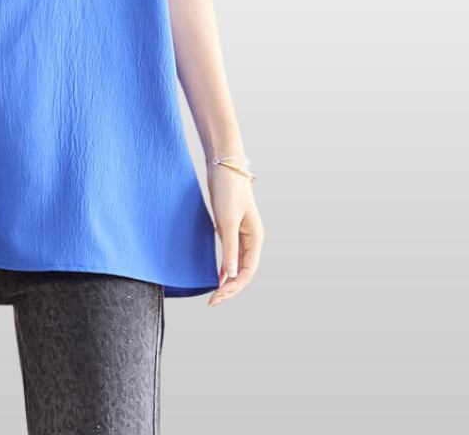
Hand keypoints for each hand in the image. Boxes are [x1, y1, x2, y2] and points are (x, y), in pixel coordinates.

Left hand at [205, 164, 263, 306]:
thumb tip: (229, 276)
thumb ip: (229, 248)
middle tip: (212, 301)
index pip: (247, 272)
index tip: (217, 296)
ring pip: (236, 265)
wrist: (224, 166)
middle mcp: (251, 239)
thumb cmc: (229, 190)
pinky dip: (224, 267)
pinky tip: (217, 277)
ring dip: (227, 281)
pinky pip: (230, 254)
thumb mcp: (227, 220)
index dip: (234, 287)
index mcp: (256, 238)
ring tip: (214, 295)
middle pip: (243, 272)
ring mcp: (241, 235)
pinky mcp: (230, 228)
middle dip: (230, 289)